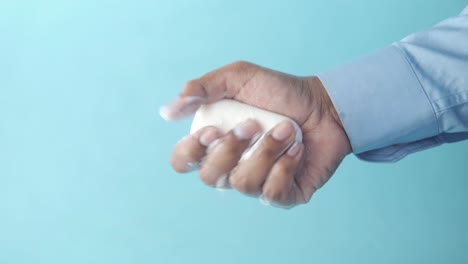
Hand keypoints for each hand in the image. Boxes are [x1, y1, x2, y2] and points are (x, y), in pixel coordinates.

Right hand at [161, 61, 350, 207]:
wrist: (324, 105)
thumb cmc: (280, 92)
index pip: (183, 161)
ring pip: (243, 184)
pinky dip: (286, 166)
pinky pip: (271, 194)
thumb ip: (203, 88)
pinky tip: (297, 149)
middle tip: (253, 124)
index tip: (213, 130)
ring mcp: (256, 184)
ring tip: (286, 129)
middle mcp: (231, 167)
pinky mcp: (282, 196)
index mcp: (215, 143)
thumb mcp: (239, 78)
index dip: (190, 152)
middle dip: (231, 150)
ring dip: (267, 151)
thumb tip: (166, 112)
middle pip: (209, 177)